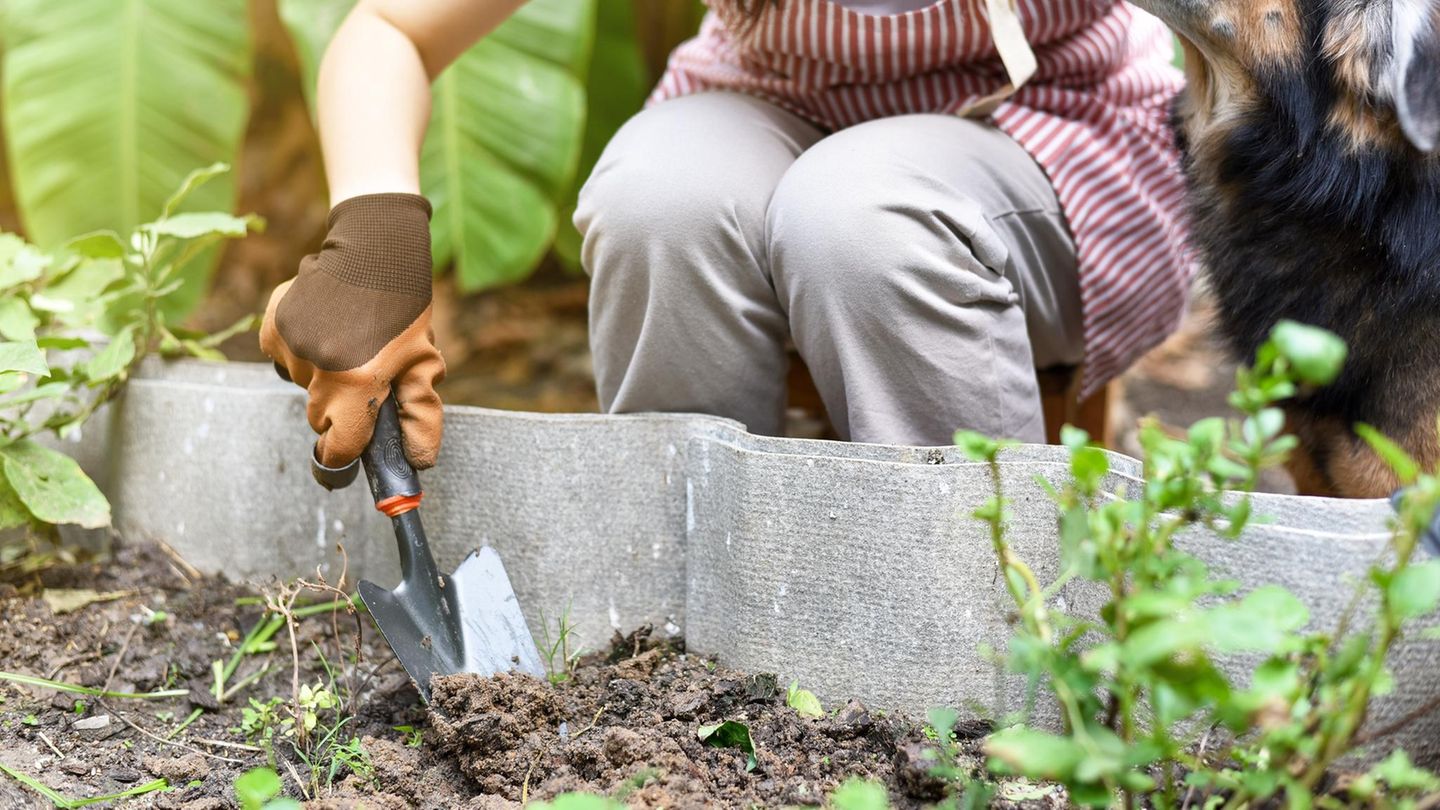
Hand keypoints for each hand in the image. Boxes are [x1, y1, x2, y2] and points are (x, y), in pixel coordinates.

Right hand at [260, 193, 444, 469]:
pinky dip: (300, 350)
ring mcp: (289, 345)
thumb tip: (417, 462)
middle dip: (340, 407)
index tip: (347, 452)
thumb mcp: (422, 362)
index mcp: (355, 383)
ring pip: (301, 385)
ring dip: (320, 374)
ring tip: (345, 340)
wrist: (374, 251)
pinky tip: (323, 326)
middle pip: (319, 416)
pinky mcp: (271, 326)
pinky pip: (283, 357)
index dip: (344, 453)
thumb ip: (420, 416)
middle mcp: (316, 368)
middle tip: (363, 374)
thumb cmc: (405, 311)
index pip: (337, 447)